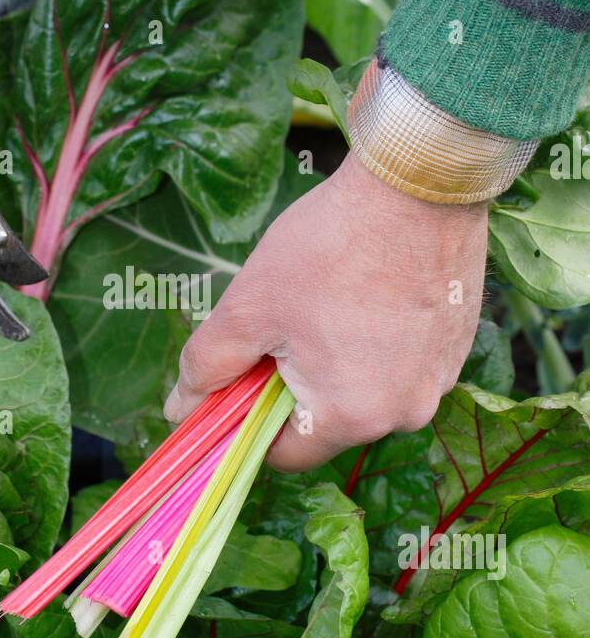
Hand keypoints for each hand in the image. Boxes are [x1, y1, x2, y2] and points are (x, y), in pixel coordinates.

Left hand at [164, 151, 487, 470]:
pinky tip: (365, 294)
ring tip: (325, 302)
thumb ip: (208, 367)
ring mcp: (439, 380)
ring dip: (336, 362)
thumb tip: (180, 409)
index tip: (239, 379)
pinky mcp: (457, 347)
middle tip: (279, 326)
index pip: (285, 453)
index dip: (249, 421)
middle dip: (293, 385)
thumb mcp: (249, 307)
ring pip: (366, 391)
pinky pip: (402, 364)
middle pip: (327, 421)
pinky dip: (377, 343)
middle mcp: (404, 414)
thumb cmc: (327, 247)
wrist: (417, 183)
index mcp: (350, 416)